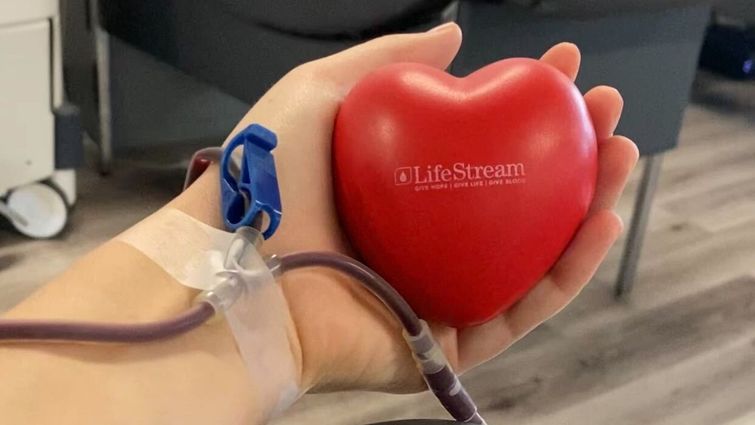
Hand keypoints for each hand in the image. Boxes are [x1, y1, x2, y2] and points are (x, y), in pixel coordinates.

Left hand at [226, 23, 638, 392]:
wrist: (234, 275)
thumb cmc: (265, 185)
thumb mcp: (320, 93)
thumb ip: (386, 61)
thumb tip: (456, 36)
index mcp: (403, 190)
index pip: (482, 144)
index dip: (527, 103)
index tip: (562, 68)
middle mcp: (426, 240)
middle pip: (518, 199)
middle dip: (571, 152)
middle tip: (606, 109)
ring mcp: (438, 292)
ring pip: (532, 255)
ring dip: (586, 207)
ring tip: (621, 155)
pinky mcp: (444, 343)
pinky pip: (520, 311)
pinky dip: (566, 273)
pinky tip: (600, 224)